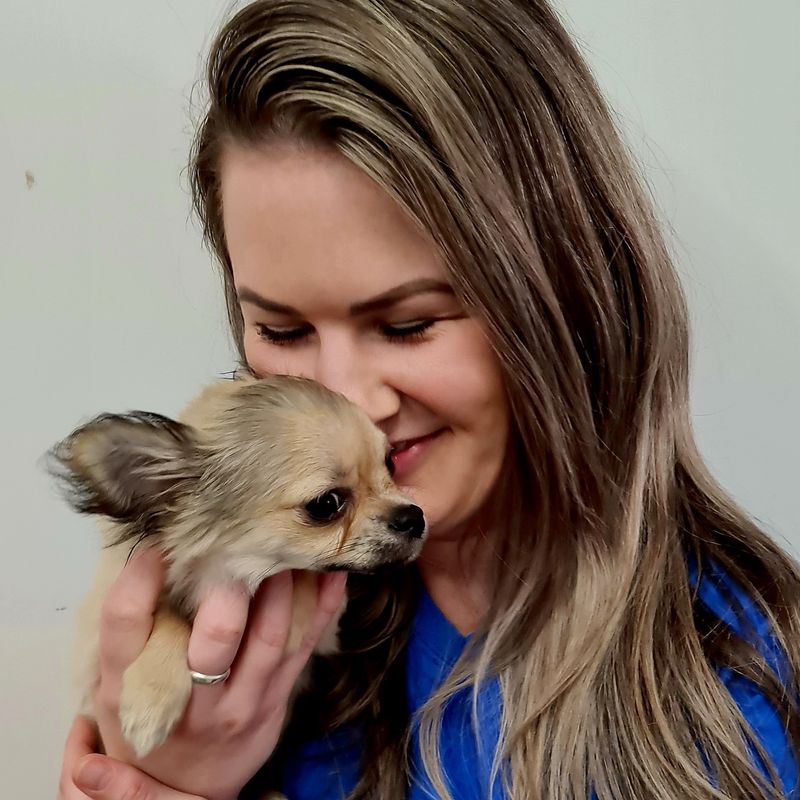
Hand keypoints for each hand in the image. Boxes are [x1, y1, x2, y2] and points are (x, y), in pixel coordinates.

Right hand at [58, 547, 347, 799]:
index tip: (157, 542)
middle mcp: (192, 698)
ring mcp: (242, 701)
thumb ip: (131, 622)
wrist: (181, 787)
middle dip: (230, 590)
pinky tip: (331, 571)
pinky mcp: (278, 698)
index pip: (128, 623)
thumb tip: (152, 548)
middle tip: (235, 550)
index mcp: (132, 685)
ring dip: (282, 586)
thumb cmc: (150, 715)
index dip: (141, 577)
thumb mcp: (118, 680)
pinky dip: (323, 605)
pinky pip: (305, 645)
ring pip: (271, 637)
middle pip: (215, 640)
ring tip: (283, 544)